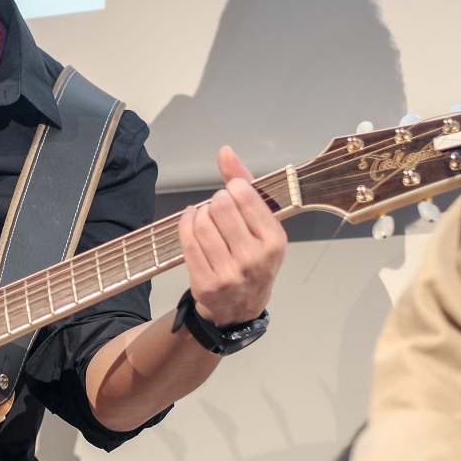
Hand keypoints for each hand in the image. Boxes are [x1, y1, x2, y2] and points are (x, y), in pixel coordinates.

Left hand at [178, 147, 286, 326]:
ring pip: (202, 223)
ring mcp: (230, 273)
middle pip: (221, 207)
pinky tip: (191, 221)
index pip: (245, 196)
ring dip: (198, 214)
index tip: (232, 193)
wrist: (239, 308)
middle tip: (217, 208)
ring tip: (204, 218)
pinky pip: (187, 242)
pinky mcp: (206, 282)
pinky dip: (186, 225)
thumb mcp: (261, 225)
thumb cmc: (253, 259)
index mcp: (274, 241)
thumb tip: (225, 151)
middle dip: (215, 201)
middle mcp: (255, 257)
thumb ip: (246, 184)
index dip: (233, 188)